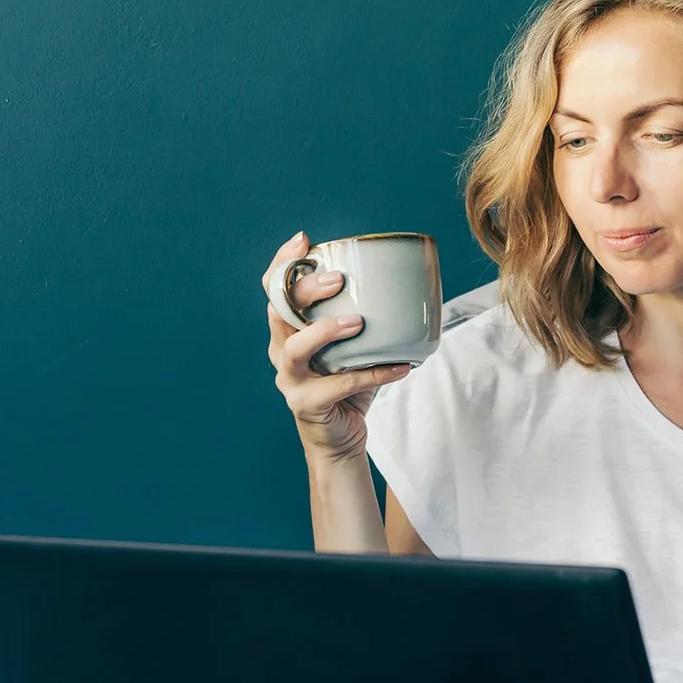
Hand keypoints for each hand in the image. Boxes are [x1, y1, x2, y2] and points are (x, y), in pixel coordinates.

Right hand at [262, 230, 412, 461]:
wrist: (340, 442)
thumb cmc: (347, 389)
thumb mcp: (352, 349)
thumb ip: (363, 320)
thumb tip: (408, 288)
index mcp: (288, 331)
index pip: (273, 289)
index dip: (283, 263)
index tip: (304, 241)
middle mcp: (280, 351)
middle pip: (279, 311)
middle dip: (306, 290)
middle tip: (340, 280)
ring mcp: (289, 379)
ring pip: (296, 347)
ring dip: (326, 330)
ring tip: (358, 322)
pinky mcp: (306, 404)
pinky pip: (339, 385)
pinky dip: (374, 374)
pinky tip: (402, 367)